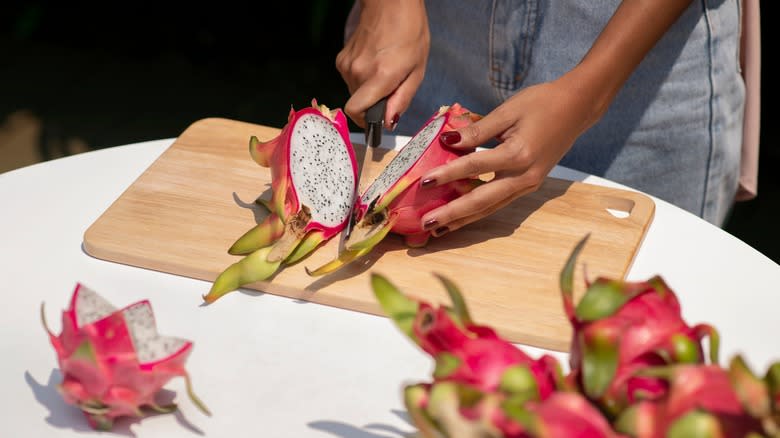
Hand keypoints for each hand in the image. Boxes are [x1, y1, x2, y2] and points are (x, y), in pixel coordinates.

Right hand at [335, 0, 428, 127]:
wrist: (390, 4)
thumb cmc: (410, 34)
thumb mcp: (417, 70)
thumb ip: (402, 99)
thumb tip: (388, 122)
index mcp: (380, 76)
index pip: (355, 111)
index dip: (365, 121)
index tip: (376, 120)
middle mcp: (358, 72)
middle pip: (358, 104)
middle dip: (373, 102)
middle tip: (390, 86)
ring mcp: (347, 65)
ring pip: (354, 92)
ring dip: (368, 89)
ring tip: (383, 70)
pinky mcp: (341, 59)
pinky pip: (351, 79)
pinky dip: (362, 78)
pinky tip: (374, 62)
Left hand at [418, 76, 601, 236]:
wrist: (577, 108)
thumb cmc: (542, 103)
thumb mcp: (507, 111)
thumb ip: (477, 130)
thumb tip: (448, 141)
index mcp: (518, 154)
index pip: (474, 166)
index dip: (447, 174)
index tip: (424, 182)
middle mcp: (524, 176)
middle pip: (481, 200)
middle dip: (452, 213)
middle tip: (426, 223)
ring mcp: (528, 184)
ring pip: (491, 207)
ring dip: (463, 219)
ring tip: (438, 229)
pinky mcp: (529, 185)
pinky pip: (499, 202)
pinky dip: (478, 211)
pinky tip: (461, 216)